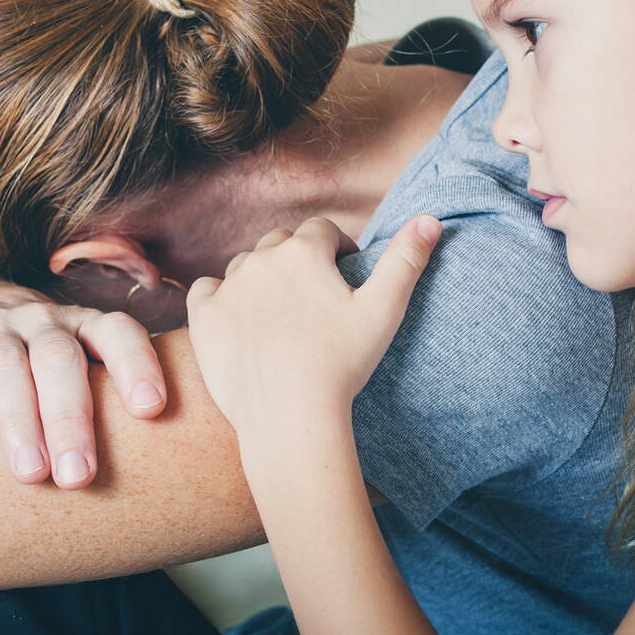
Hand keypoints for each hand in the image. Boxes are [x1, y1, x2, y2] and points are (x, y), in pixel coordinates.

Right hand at [0, 271, 166, 487]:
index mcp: (85, 325)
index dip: (137, 364)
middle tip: (81, 477)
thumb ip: (109, 395)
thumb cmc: (44, 353)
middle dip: (72, 418)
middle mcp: (44, 322)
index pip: (118, 333)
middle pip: (60, 360)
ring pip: (8, 367)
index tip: (152, 409)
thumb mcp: (79, 356)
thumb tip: (163, 466)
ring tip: (31, 474)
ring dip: (20, 421)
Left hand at [186, 214, 440, 442]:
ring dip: (262, 277)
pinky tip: (236, 316)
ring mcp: (228, 287)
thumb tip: (431, 219)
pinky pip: (205, 290)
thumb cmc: (342, 364)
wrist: (289, 415)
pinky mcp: (204, 317)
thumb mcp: (384, 310)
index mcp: (304, 251)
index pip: (322, 230)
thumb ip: (407, 260)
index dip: (337, 247)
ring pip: (245, 266)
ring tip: (280, 310)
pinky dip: (220, 297)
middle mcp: (262, 259)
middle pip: (281, 243)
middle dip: (298, 259)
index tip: (346, 271)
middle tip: (314, 296)